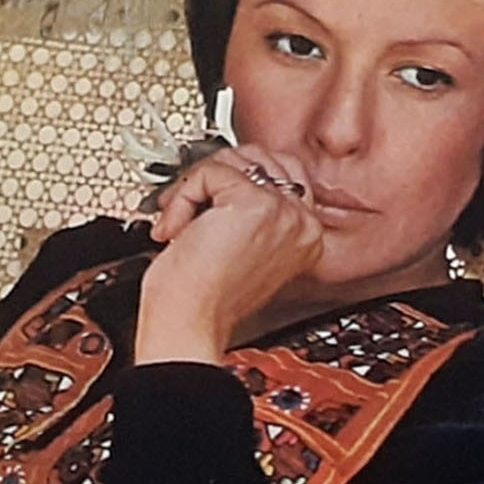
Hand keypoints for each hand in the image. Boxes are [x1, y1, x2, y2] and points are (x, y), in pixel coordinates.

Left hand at [134, 143, 325, 364]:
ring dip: (193, 189)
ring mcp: (284, 212)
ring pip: (232, 162)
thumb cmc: (205, 299)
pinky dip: (181, 197)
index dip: (235, 178)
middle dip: (212, 177)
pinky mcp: (255, 204)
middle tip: (184, 210)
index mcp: (306, 234)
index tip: (206, 204)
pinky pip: (208, 172)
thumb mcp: (240, 247)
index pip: (281, 171)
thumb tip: (225, 176)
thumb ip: (248, 211)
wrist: (189, 325)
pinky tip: (176, 230)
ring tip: (180, 225)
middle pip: (259, 158)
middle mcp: (303, 222)